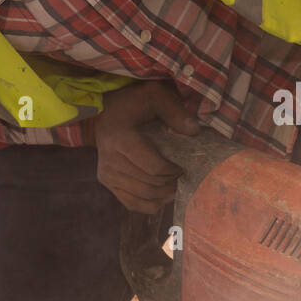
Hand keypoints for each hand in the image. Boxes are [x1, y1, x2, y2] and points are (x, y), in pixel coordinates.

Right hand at [88, 82, 200, 213]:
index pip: (153, 168)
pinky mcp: (106, 181)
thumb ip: (175, 112)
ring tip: (176, 184)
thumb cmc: (133, 102)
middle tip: (183, 175)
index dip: (173, 171)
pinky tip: (163, 194)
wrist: (107, 110)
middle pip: (150, 184)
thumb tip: (194, 131)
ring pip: (143, 196)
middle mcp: (109, 159)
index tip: (184, 165)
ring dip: (164, 194)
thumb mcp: (155, 95)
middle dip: (171, 183)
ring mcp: (106, 173)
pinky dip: (150, 204)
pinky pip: (131, 203)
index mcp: (120, 138)